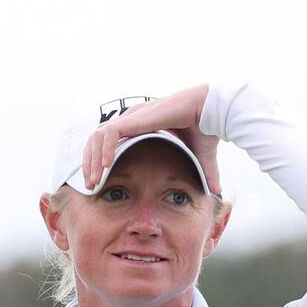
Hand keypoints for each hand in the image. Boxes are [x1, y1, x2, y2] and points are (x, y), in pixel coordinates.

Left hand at [82, 84, 220, 196]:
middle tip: (91, 186)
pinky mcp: (136, 118)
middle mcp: (133, 120)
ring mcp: (133, 117)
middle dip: (90, 164)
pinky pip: (109, 133)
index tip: (100, 183)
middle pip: (97, 140)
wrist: (212, 114)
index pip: (108, 142)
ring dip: (93, 160)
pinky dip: (105, 150)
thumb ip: (204, 174)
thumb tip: (216, 192)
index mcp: (140, 127)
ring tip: (95, 181)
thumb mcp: (200, 159)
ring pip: (98, 137)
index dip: (100, 162)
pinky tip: (106, 167)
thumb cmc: (206, 131)